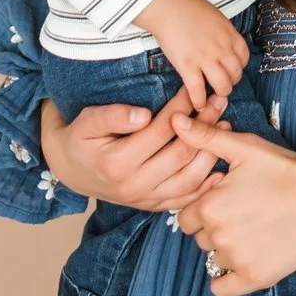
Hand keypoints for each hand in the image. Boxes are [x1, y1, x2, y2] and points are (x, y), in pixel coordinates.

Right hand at [40, 88, 222, 211]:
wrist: (72, 170)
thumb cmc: (81, 139)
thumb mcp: (86, 122)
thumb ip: (111, 116)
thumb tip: (143, 115)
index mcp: (116, 164)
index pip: (160, 131)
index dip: (181, 108)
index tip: (196, 90)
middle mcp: (133, 186)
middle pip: (180, 155)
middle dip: (203, 126)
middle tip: (219, 102)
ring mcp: (145, 200)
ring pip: (189, 179)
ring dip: (211, 153)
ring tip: (224, 127)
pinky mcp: (153, 206)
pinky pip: (186, 199)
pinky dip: (207, 184)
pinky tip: (222, 166)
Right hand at [135, 0, 249, 114]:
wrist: (166, 6)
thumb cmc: (187, 7)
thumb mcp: (215, 16)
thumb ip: (222, 32)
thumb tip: (224, 42)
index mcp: (229, 34)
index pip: (244, 58)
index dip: (239, 67)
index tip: (231, 70)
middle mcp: (222, 48)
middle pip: (236, 74)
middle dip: (230, 82)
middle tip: (221, 84)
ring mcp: (206, 58)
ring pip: (222, 86)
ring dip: (219, 94)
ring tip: (212, 96)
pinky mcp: (188, 67)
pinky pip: (198, 91)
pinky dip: (199, 101)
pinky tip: (198, 105)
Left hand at [173, 119, 295, 295]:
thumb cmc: (285, 169)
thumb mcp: (245, 147)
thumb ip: (205, 137)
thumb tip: (175, 120)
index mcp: (210, 206)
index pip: (186, 217)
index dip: (204, 208)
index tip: (226, 202)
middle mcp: (218, 235)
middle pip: (199, 239)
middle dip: (214, 228)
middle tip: (242, 215)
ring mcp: (236, 259)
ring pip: (213, 260)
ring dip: (225, 249)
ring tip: (252, 232)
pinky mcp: (255, 278)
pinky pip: (221, 288)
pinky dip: (227, 279)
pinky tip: (243, 261)